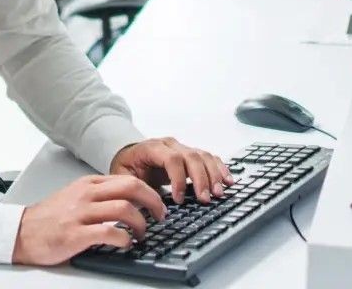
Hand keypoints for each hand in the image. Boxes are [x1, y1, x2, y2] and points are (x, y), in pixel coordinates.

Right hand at [12, 174, 165, 265]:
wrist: (22, 232)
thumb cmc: (49, 218)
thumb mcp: (75, 196)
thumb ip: (98, 195)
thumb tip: (128, 201)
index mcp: (88, 184)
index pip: (127, 179)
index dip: (149, 191)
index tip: (158, 203)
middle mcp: (86, 194)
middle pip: (131, 187)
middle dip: (153, 201)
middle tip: (161, 215)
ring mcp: (81, 213)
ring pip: (124, 208)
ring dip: (141, 223)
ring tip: (143, 234)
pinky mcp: (76, 234)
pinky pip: (109, 232)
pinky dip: (124, 238)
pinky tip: (126, 243)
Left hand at [110, 137, 233, 203]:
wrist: (128, 154)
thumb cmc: (126, 167)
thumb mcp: (123, 178)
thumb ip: (135, 189)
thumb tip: (151, 207)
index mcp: (152, 148)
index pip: (171, 159)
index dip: (178, 179)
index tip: (179, 199)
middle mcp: (170, 144)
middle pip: (191, 156)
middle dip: (201, 179)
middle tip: (205, 199)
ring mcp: (181, 148)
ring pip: (203, 156)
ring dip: (213, 175)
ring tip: (219, 193)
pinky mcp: (190, 154)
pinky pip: (209, 158)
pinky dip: (219, 169)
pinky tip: (228, 180)